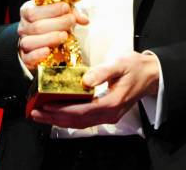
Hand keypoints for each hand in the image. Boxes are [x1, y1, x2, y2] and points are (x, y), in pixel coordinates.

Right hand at [18, 0, 88, 70]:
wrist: (38, 43)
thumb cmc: (51, 24)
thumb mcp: (59, 14)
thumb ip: (71, 14)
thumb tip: (85, 20)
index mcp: (28, 12)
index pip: (35, 10)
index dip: (51, 9)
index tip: (66, 8)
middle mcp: (23, 27)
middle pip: (37, 26)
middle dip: (57, 23)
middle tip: (71, 21)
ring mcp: (23, 43)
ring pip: (31, 42)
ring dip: (49, 38)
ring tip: (64, 35)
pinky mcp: (25, 58)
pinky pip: (28, 58)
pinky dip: (37, 54)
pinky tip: (48, 51)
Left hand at [30, 51, 158, 127]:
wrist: (150, 74)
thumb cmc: (135, 67)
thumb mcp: (120, 64)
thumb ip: (103, 72)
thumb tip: (85, 80)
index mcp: (112, 103)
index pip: (81, 111)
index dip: (61, 111)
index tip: (44, 107)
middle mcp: (109, 114)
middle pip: (77, 121)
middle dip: (54, 118)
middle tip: (35, 112)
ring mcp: (108, 115)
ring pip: (80, 122)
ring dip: (59, 119)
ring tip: (41, 114)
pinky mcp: (106, 112)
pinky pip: (84, 118)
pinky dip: (69, 117)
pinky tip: (59, 111)